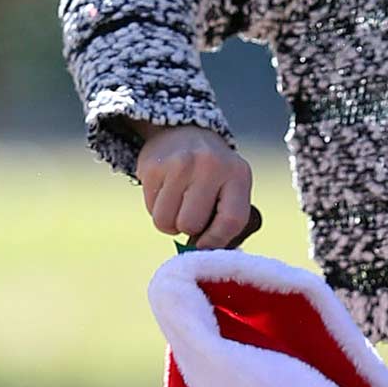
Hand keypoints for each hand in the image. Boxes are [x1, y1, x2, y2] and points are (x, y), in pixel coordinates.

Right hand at [136, 125, 255, 246]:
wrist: (184, 132)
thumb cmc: (213, 174)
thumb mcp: (231, 188)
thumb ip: (225, 221)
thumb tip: (204, 254)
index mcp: (237, 173)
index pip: (231, 220)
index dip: (216, 241)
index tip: (205, 244)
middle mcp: (209, 165)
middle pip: (191, 225)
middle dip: (189, 229)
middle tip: (191, 213)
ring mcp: (178, 163)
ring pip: (166, 222)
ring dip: (170, 223)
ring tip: (178, 205)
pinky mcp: (152, 166)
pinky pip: (150, 209)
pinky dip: (157, 209)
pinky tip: (166, 192)